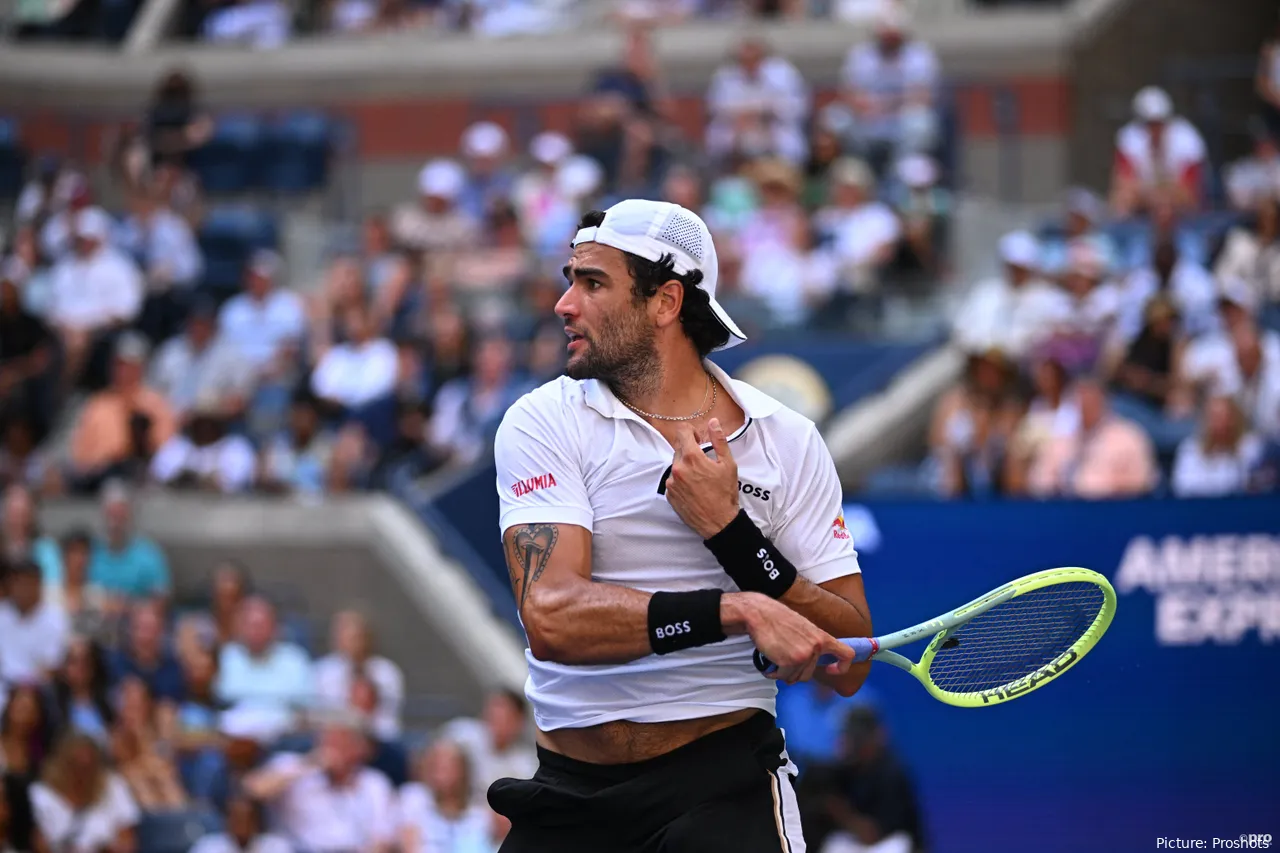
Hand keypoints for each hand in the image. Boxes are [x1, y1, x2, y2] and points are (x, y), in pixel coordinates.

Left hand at [665, 419, 740, 538]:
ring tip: (700, 478)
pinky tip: (694, 488)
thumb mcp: (728, 464)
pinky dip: (682, 480)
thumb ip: (719, 440)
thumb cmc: (725, 494)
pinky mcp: (669, 494)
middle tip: (704, 462)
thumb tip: (713, 422)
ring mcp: (671, 482)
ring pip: (676, 464)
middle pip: (679, 448)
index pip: (681, 432)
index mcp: (692, 458)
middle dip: (690, 450)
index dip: (691, 432)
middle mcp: (677, 468)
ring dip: (686, 466)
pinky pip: (673, 479)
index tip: (698, 438)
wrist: (718, 522)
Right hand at [728, 593, 853, 684]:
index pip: (847, 654)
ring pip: (795, 677)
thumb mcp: (803, 628)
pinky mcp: (788, 663)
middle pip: (810, 674)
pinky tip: (769, 660)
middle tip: (785, 657)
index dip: (842, 667)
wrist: (759, 613)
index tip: (831, 669)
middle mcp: (816, 648)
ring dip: (784, 671)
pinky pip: (782, 677)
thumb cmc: (777, 619)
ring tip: (776, 655)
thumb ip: (812, 643)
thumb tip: (813, 660)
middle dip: (796, 670)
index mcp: (822, 637)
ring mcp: (803, 656)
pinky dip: (774, 672)